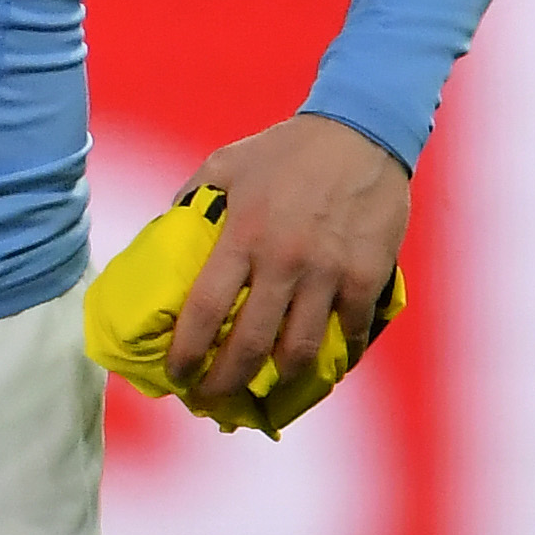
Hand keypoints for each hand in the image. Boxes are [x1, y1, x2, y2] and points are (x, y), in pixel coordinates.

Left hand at [168, 114, 410, 423]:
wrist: (359, 134)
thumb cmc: (283, 151)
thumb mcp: (223, 166)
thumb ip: (194, 203)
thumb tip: (167, 240)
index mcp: (241, 236)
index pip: (203, 310)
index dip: (186, 352)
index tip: (175, 375)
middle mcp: (283, 262)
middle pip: (250, 344)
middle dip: (225, 381)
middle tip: (212, 400)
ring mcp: (329, 273)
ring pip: (301, 350)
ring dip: (277, 380)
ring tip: (261, 390)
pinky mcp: (367, 278)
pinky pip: (349, 333)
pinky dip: (334, 356)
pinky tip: (318, 367)